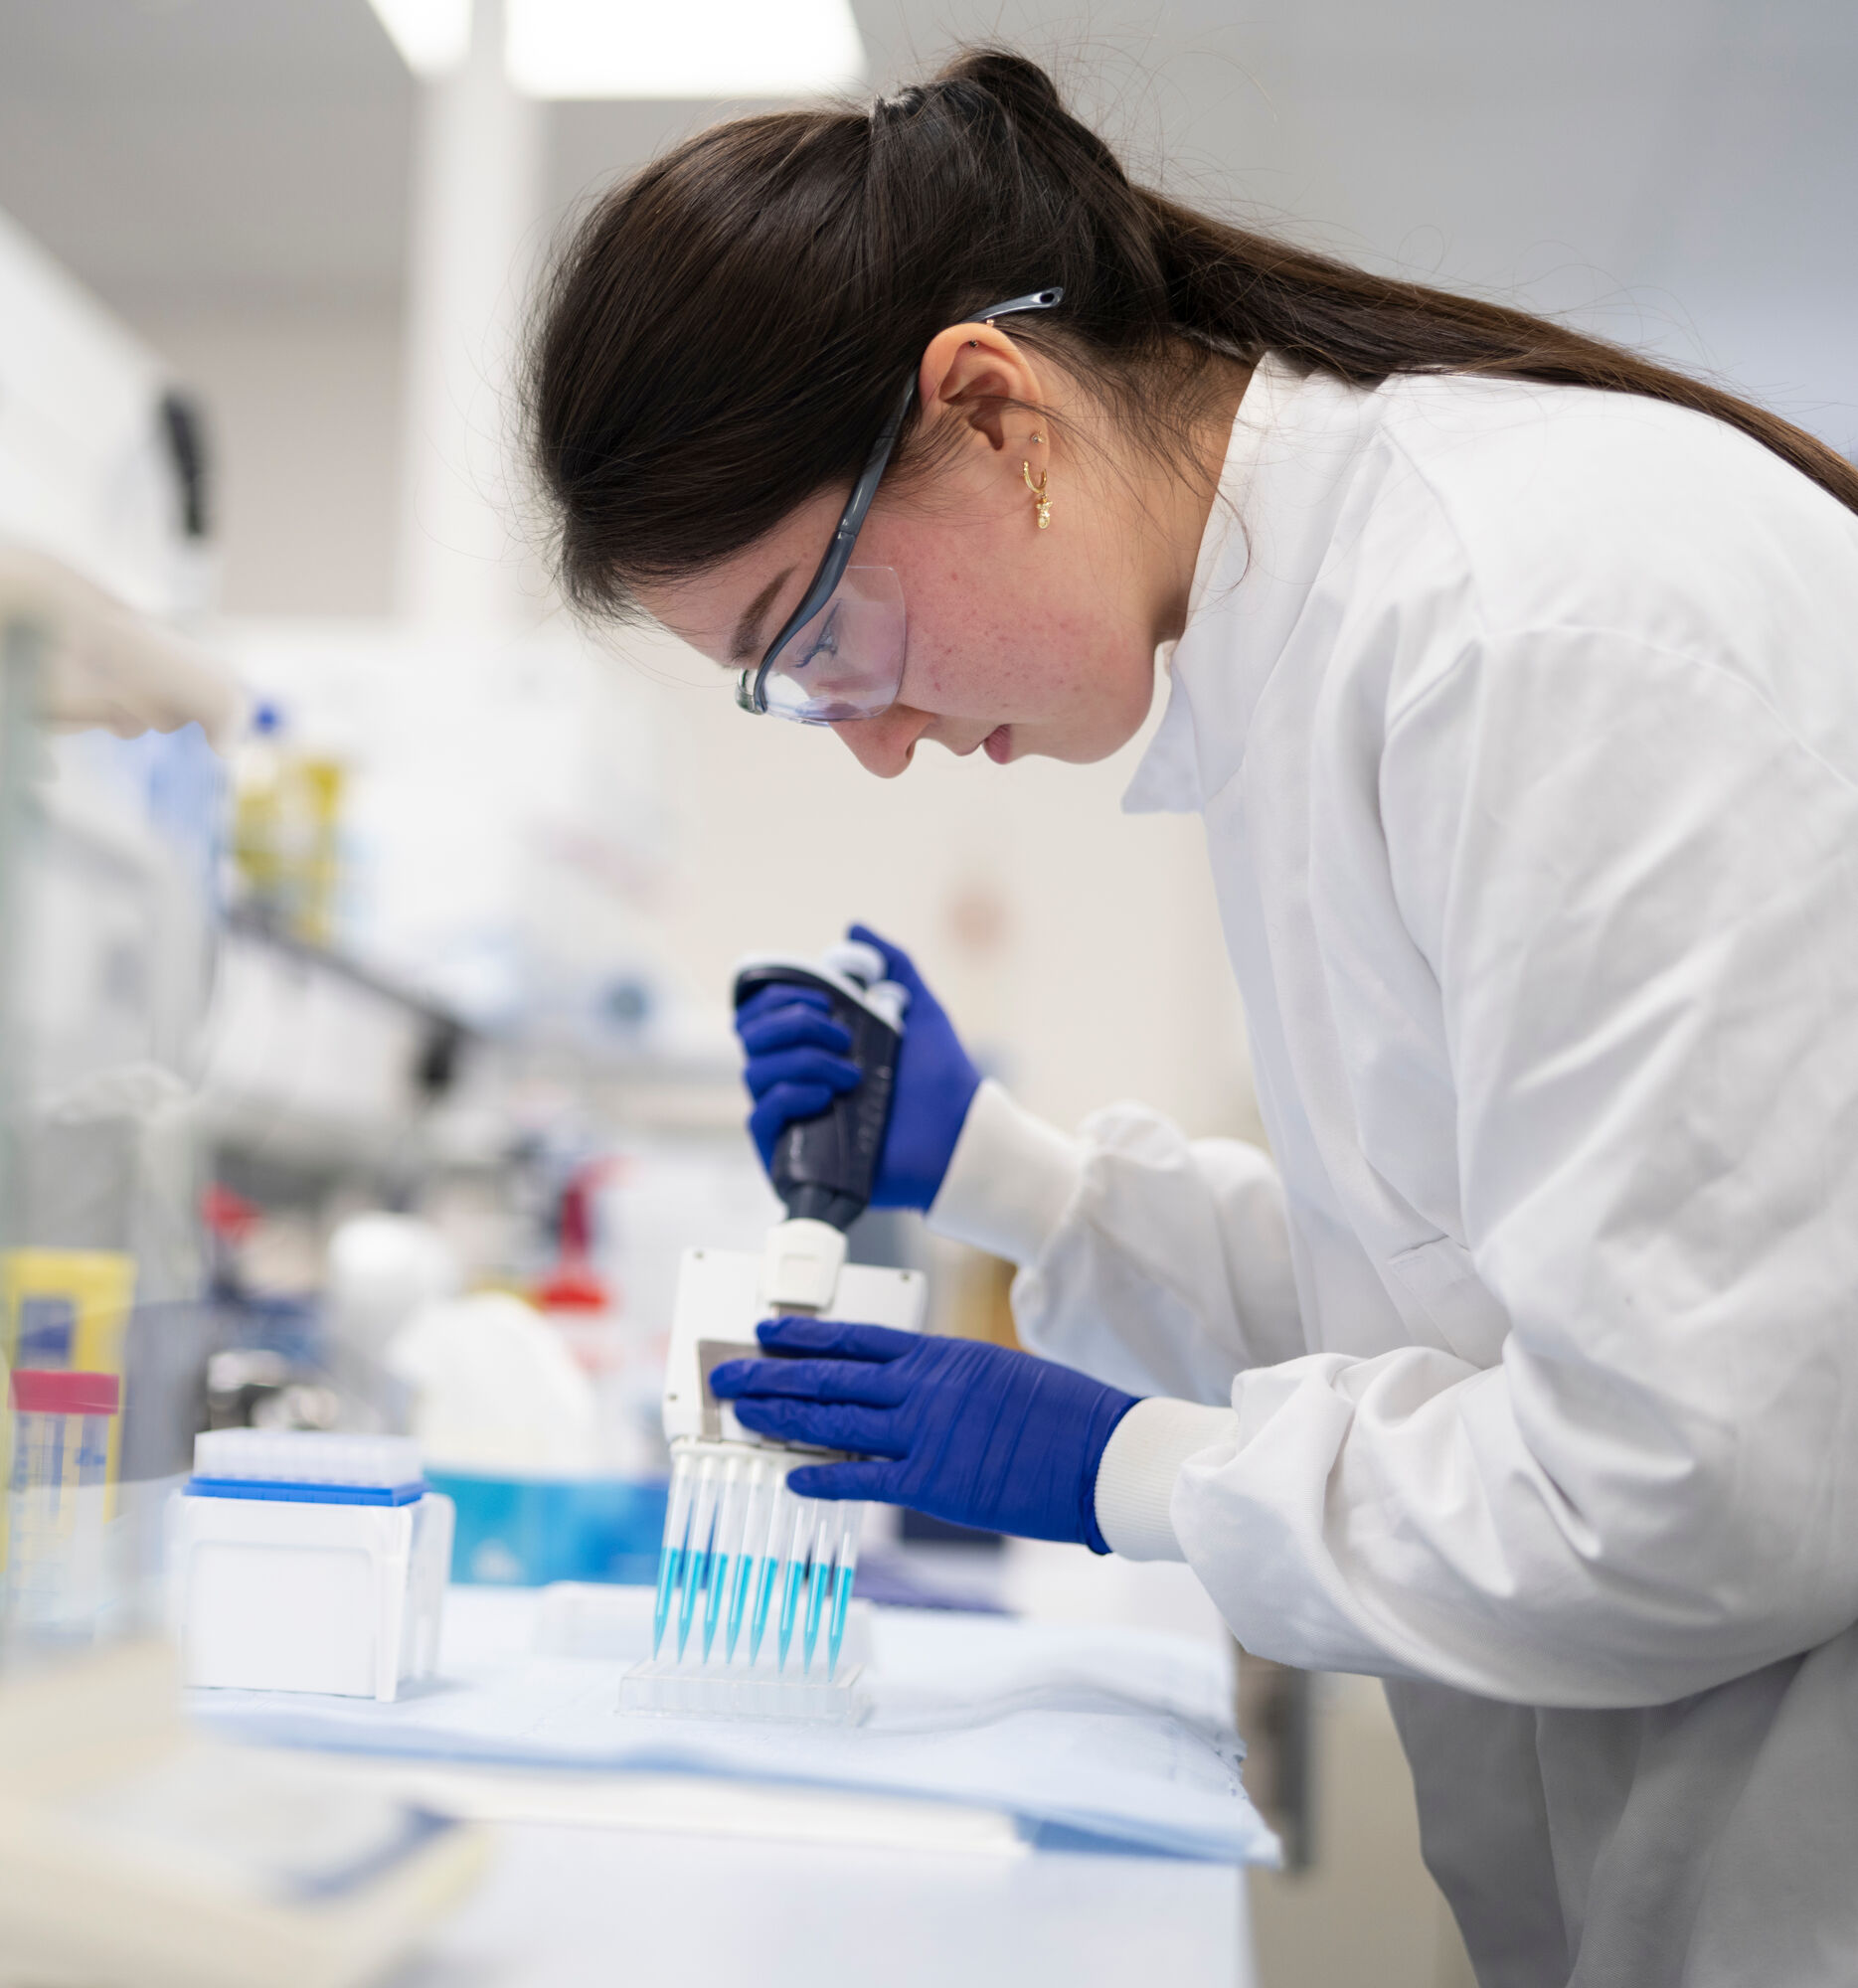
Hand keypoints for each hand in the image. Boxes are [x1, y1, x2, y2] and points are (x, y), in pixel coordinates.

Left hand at [710, 1319, 1138, 1551]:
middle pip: (831, 1377)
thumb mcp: (1001, 1374)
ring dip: (782, 1418)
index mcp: (944, 1354)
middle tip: (728, 1373)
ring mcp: (927, 1434)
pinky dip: (822, 1478)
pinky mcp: (935, 1483)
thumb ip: (949, 1380)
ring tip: (741, 1414)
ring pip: (835, 1423)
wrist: (1105, 1453)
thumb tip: (910, 1391)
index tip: (766, 1332)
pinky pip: (863, 1479)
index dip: (805, 1337)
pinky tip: (789, 1476)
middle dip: (773, 1375)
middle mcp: (927, 1387)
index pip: (857, 1339)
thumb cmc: (1066, 1415)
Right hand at [734, 923, 980, 1210]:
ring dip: (802, 1060)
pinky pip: (759, 1116)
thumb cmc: (942, 1080)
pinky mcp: (791, 1154)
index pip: (760, 1015)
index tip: (824, 998)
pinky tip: (827, 1096)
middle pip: (750, 1037)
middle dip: (790, 1023)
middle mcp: (795, 1079)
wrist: (959, 1137)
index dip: (778, 998)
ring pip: (754, 1073)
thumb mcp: (921, 1009)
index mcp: (814, 1046)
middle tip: (841, 1034)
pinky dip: (789, 1095)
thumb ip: (893, 964)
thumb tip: (853, 925)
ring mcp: (791, 1117)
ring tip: (852, 1073)